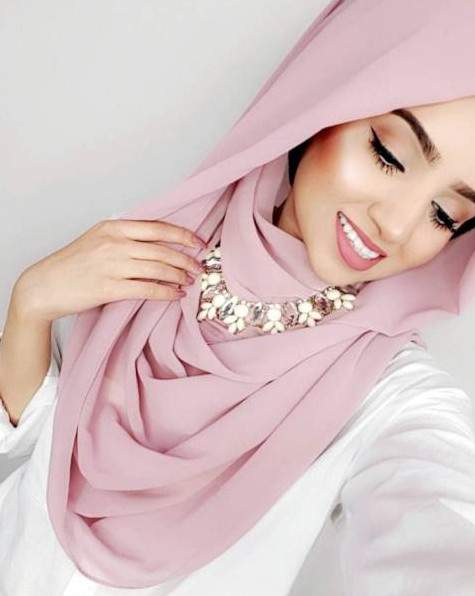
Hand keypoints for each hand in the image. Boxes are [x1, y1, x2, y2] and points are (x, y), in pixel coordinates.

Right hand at [12, 218, 206, 321]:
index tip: (199, 243)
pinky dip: (167, 292)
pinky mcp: (110, 288)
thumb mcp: (97, 238)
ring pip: (158, 269)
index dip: (183, 236)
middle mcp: (115, 243)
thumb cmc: (72, 263)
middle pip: (163, 250)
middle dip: (187, 259)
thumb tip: (158, 241)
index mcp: (113, 227)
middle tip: (199, 267)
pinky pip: (148, 290)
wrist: (44, 285)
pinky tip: (176, 295)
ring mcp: (113, 266)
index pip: (158, 228)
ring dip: (179, 276)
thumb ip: (125, 236)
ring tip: (189, 281)